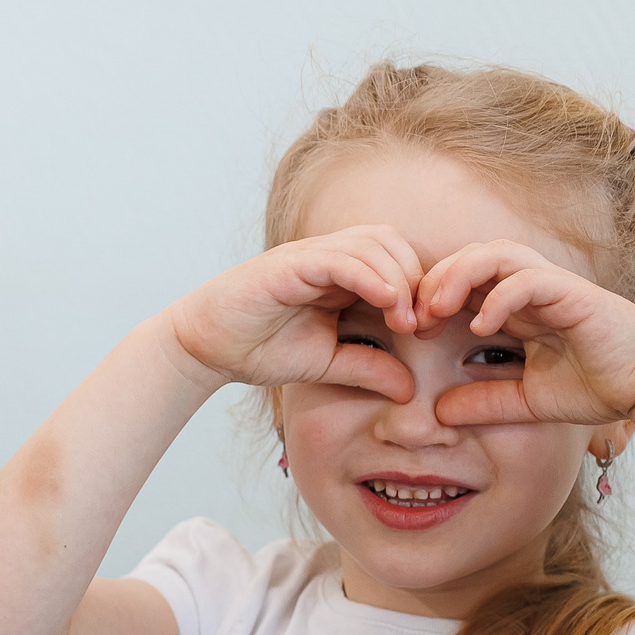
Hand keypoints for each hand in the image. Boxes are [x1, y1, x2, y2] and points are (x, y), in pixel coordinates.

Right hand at [164, 226, 422, 401]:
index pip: (397, 261)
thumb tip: (411, 391)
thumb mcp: (326, 363)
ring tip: (405, 321)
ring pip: (373, 244)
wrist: (205, 348)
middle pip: (393, 243)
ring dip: (398, 279)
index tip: (429, 331)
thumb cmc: (257, 349)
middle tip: (421, 325)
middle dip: (416, 280)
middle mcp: (329, 257)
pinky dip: (369, 275)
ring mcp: (309, 256)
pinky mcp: (289, 264)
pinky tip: (385, 301)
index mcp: (341, 275)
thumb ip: (368, 368)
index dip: (420, 289)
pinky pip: (340, 258)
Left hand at [416, 240, 634, 425]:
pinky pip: (529, 279)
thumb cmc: (598, 388)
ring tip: (436, 310)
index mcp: (519, 307)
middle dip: (433, 281)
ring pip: (496, 254)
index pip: (463, 282)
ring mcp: (553, 287)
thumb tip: (437, 413)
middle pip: (470, 257)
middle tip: (411, 317)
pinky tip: (480, 326)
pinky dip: (499, 297)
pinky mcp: (575, 295)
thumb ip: (484, 402)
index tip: (408, 330)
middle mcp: (532, 289)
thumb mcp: (525, 401)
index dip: (429, 298)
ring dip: (458, 276)